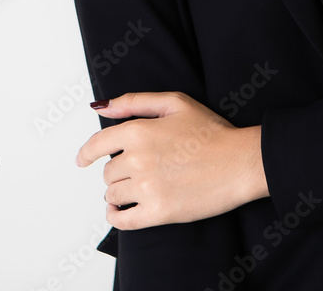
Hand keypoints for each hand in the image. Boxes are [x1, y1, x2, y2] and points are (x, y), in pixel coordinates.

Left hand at [75, 91, 268, 229]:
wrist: (239, 162)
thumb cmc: (211, 131)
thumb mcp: (176, 103)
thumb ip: (134, 102)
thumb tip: (101, 107)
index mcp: (139, 131)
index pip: (98, 144)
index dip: (87, 153)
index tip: (83, 160)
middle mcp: (138, 160)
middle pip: (108, 171)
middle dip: (118, 170)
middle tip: (141, 167)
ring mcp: (147, 188)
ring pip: (113, 194)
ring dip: (119, 192)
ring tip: (138, 187)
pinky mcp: (157, 213)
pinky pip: (121, 220)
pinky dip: (116, 215)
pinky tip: (122, 209)